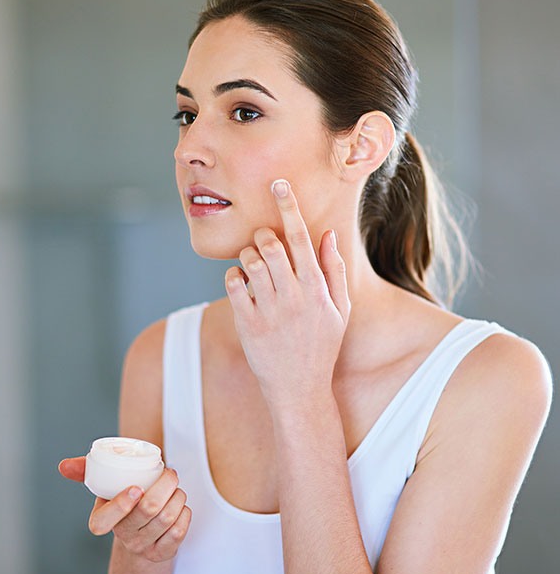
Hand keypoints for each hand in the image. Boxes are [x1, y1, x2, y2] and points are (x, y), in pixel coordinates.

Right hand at [59, 457, 191, 562]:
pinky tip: (181, 506)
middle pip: (148, 511)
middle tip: (170, 473)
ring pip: (166, 519)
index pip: (103, 522)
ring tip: (176, 487)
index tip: (135, 488)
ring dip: (177, 496)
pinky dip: (184, 513)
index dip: (120, 506)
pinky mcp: (162, 553)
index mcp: (103, 519)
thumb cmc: (122, 500)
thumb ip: (85, 471)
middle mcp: (122, 536)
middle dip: (165, 485)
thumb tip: (64, 466)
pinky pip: (178, 533)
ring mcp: (142, 546)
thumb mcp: (103, 485)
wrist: (140, 530)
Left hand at [224, 178, 350, 414]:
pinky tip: (242, 284)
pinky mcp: (248, 324)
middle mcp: (293, 296)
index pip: (300, 237)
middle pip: (270, 244)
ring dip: (247, 256)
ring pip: (249, 262)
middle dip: (262, 235)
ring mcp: (270, 311)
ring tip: (254, 267)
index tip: (278, 183)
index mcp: (317, 289)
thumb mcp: (340, 310)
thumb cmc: (321, 346)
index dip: (288, 206)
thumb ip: (333, 270)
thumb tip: (326, 234)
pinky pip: (233, 285)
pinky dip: (234, 277)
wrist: (299, 389)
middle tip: (263, 242)